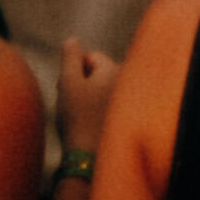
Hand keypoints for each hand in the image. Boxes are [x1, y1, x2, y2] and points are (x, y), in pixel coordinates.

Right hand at [60, 39, 118, 160]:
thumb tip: (73, 41)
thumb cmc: (78, 119)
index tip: (69, 91)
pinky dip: (99, 115)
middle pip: (99, 75)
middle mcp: (129, 82)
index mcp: (116, 69)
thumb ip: (70, 56)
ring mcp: (131, 102)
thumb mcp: (68, 83)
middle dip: (83, 86)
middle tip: (74, 108)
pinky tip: (91, 129)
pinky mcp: (128, 121)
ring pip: (102, 92)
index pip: (92, 57)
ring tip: (82, 121)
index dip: (75, 72)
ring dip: (90, 101)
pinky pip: (108, 109)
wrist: (91, 159)